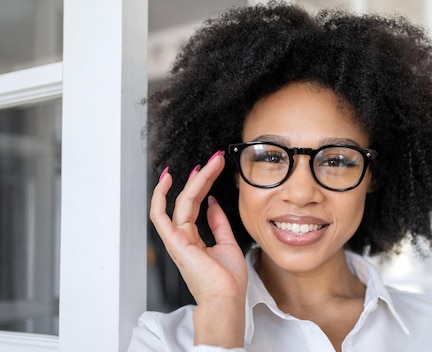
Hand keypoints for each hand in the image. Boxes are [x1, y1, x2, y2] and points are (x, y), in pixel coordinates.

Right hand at [150, 152, 246, 345]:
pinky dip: (159, 197)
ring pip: (181, 202)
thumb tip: (212, 203)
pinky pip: (160, 216)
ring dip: (194, 180)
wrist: (226, 299)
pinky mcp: (175, 242)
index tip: (212, 169)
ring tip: (207, 164)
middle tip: (215, 159)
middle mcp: (183, 238)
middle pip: (189, 200)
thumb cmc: (228, 281)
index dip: (203, 185)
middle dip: (202, 177)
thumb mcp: (227, 244)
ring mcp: (177, 239)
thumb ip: (218, 223)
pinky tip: (168, 179)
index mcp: (194, 240)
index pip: (195, 205)